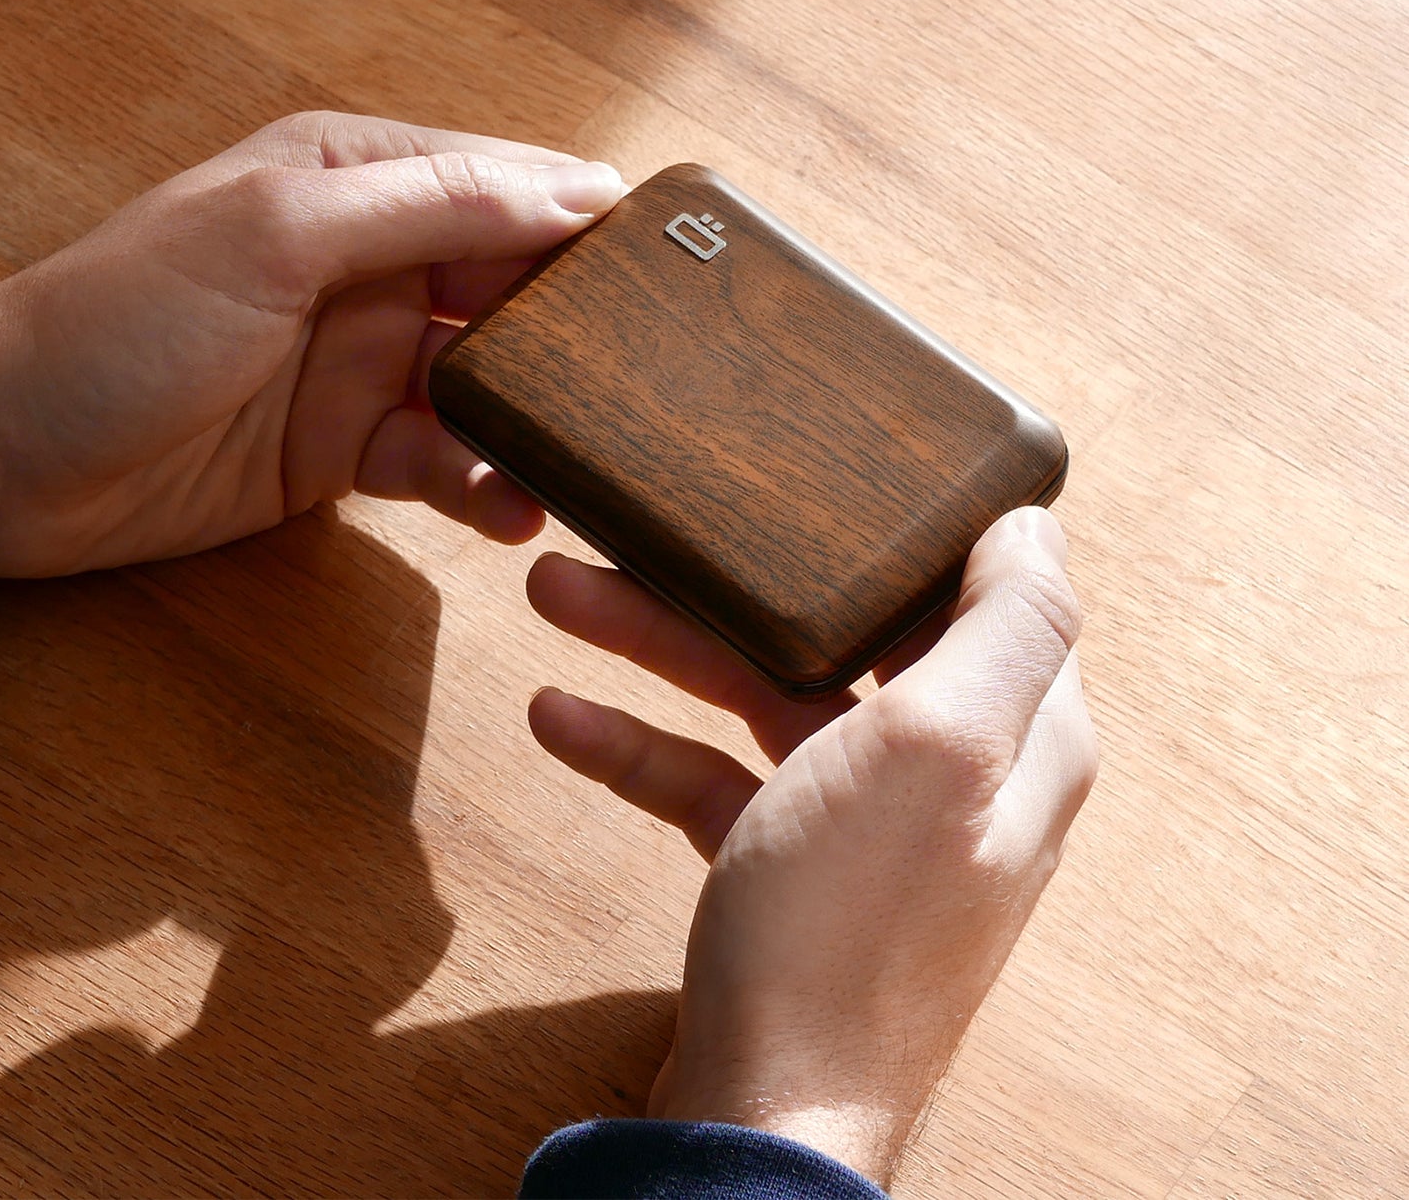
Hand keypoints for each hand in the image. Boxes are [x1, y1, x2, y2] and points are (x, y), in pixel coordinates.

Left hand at [0, 111, 622, 576]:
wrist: (9, 461)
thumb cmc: (125, 319)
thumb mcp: (280, 234)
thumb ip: (427, 206)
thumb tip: (569, 188)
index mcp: (356, 178)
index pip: (499, 181)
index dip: (582, 215)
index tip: (671, 259)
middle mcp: (372, 265)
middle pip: (508, 287)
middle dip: (573, 330)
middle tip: (654, 373)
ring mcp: (363, 362)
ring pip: (488, 384)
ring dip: (535, 420)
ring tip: (587, 455)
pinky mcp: (349, 448)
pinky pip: (444, 460)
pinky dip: (481, 483)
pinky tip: (511, 508)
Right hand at [525, 507, 1094, 1187]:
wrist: (764, 1115)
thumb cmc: (849, 930)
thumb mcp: (939, 750)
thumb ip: (1007, 630)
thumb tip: (1033, 527)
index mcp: (1014, 737)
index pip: (983, 595)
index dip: (911, 532)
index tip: (832, 478)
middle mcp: (950, 778)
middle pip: (843, 640)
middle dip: (730, 588)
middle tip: (636, 531)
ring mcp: (865, 829)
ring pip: (763, 700)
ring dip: (663, 650)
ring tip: (560, 594)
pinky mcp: (791, 873)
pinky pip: (716, 780)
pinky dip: (645, 746)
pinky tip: (562, 717)